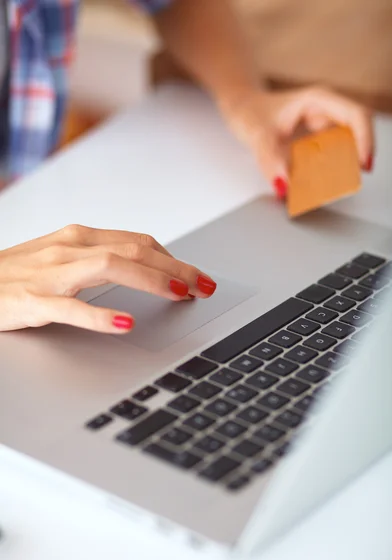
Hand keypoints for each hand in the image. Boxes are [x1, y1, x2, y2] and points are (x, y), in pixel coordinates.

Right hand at [0, 225, 216, 332]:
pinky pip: (70, 307)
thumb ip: (97, 261)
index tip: (197, 275)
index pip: (138, 242)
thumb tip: (141, 268)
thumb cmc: (13, 274)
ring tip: (180, 294)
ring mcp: (50, 273)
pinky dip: (100, 315)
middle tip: (205, 286)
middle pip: (134, 250)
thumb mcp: (59, 259)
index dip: (173, 258)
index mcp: (77, 238)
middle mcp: (68, 248)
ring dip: (151, 279)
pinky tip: (124, 322)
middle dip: (176, 268)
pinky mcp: (32, 301)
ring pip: (110, 267)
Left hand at [218, 86, 373, 198]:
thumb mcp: (256, 134)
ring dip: (344, 165)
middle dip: (358, 156)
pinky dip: (330, 169)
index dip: (365, 140)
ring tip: (336, 184)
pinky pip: (332, 155)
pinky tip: (321, 183)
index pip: (355, 116)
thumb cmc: (249, 111)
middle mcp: (325, 111)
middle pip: (357, 131)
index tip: (363, 164)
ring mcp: (323, 124)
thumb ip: (269, 160)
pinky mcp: (317, 139)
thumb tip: (284, 185)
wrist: (240, 107)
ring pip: (347, 145)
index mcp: (318, 100)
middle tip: (351, 180)